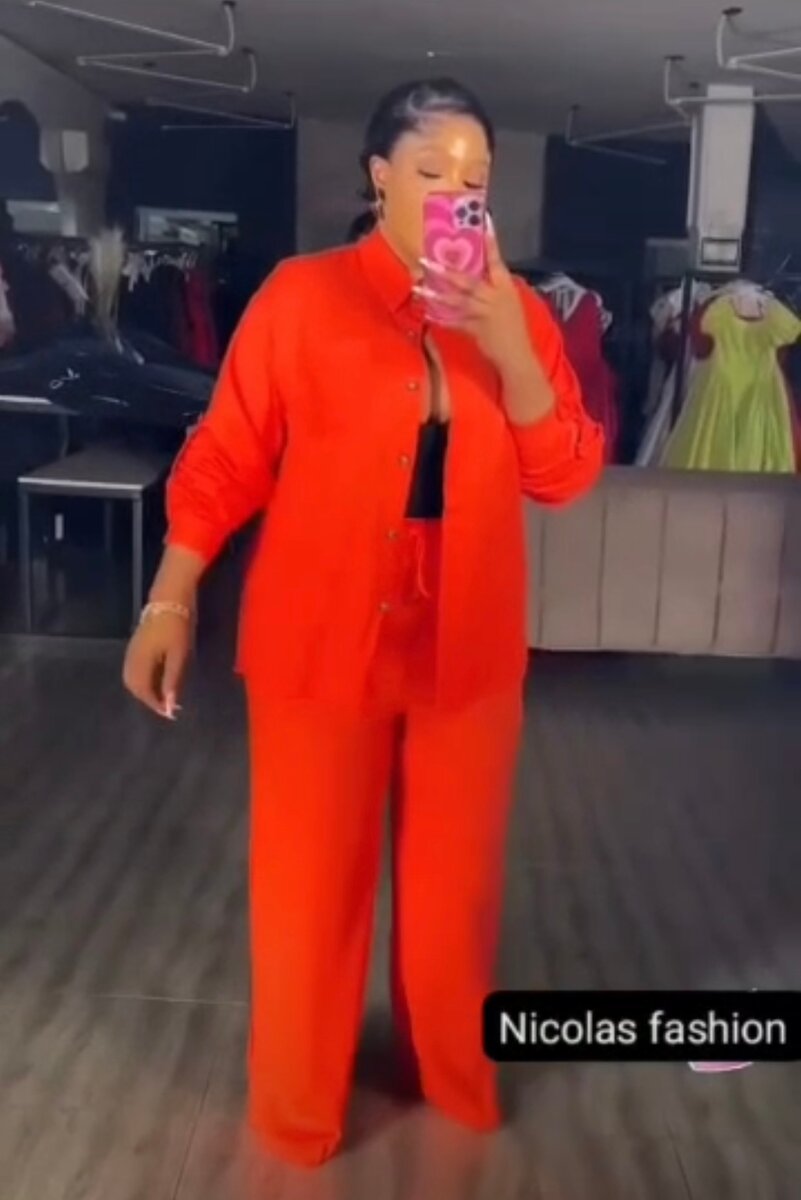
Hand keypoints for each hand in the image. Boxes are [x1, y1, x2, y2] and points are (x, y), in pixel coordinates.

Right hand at [122, 611, 192, 718]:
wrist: (169, 599)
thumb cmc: (177, 626)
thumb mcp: (178, 655)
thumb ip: (172, 680)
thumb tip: (169, 705)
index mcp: (140, 661)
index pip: (142, 691)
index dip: (155, 704)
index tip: (169, 713)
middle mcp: (131, 658)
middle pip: (133, 686)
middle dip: (148, 699)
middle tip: (166, 706)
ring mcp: (132, 650)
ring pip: (132, 678)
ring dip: (145, 690)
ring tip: (162, 696)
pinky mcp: (136, 645)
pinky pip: (134, 668)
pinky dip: (143, 679)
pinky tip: (156, 679)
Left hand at [418, 219, 533, 373]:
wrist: (517, 354)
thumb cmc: (514, 326)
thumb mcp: (510, 300)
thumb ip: (494, 285)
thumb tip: (479, 270)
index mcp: (505, 286)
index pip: (496, 260)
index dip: (490, 242)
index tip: (483, 221)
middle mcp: (493, 297)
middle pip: (467, 280)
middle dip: (445, 271)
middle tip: (426, 262)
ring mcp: (483, 313)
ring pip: (456, 301)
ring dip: (436, 295)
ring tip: (419, 288)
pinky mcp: (475, 330)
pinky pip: (454, 322)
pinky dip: (441, 318)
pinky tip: (427, 313)